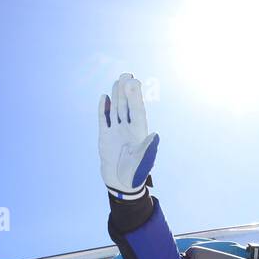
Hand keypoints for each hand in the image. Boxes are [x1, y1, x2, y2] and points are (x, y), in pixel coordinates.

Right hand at [98, 73, 158, 200]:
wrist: (120, 184)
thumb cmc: (135, 175)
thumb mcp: (142, 162)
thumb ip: (147, 149)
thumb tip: (155, 135)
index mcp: (139, 133)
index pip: (137, 110)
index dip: (135, 97)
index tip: (134, 82)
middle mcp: (128, 129)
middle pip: (127, 106)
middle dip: (126, 91)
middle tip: (126, 74)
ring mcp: (116, 132)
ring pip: (116, 110)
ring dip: (116, 96)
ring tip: (117, 81)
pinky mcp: (105, 137)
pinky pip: (104, 120)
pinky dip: (103, 109)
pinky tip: (104, 97)